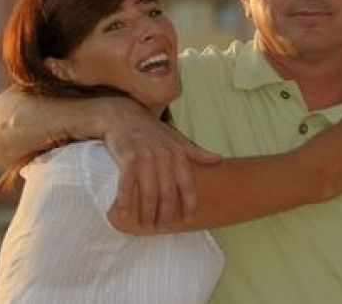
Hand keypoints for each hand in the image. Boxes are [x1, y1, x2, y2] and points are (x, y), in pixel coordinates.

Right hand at [103, 103, 220, 228]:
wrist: (123, 115)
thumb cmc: (151, 130)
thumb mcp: (175, 138)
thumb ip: (195, 151)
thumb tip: (219, 159)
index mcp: (178, 153)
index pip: (188, 185)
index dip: (189, 204)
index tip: (188, 220)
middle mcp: (164, 156)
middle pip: (167, 194)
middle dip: (165, 214)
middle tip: (161, 227)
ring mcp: (145, 157)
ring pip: (149, 193)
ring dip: (147, 213)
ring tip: (146, 225)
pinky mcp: (127, 158)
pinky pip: (127, 185)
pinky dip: (125, 201)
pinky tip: (124, 214)